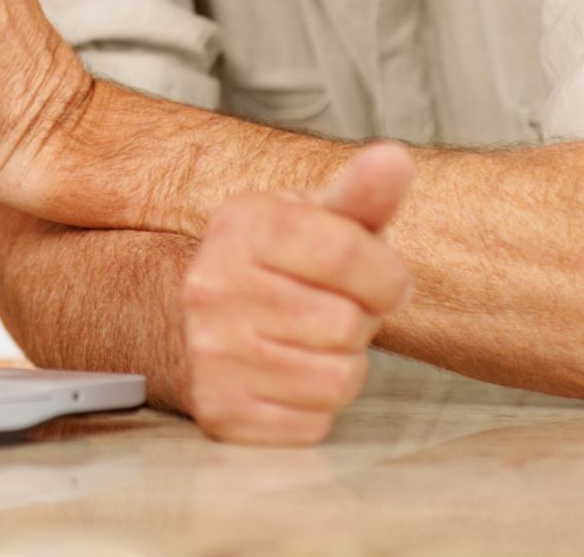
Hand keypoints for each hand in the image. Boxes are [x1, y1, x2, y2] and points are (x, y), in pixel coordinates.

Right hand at [182, 142, 414, 445]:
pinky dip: (315, 406)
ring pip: (338, 379)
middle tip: (330, 309)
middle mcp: (214, 287)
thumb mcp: (311, 219)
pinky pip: (314, 423)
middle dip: (358, 321)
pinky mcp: (222, 411)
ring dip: (341, 365)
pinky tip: (289, 376)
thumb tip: (395, 159)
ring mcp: (212, 352)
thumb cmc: (272, 266)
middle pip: (347, 321)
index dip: (385, 274)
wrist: (188, 320)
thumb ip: (360, 194)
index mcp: (240, 226)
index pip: (345, 250)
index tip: (383, 280)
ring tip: (311, 342)